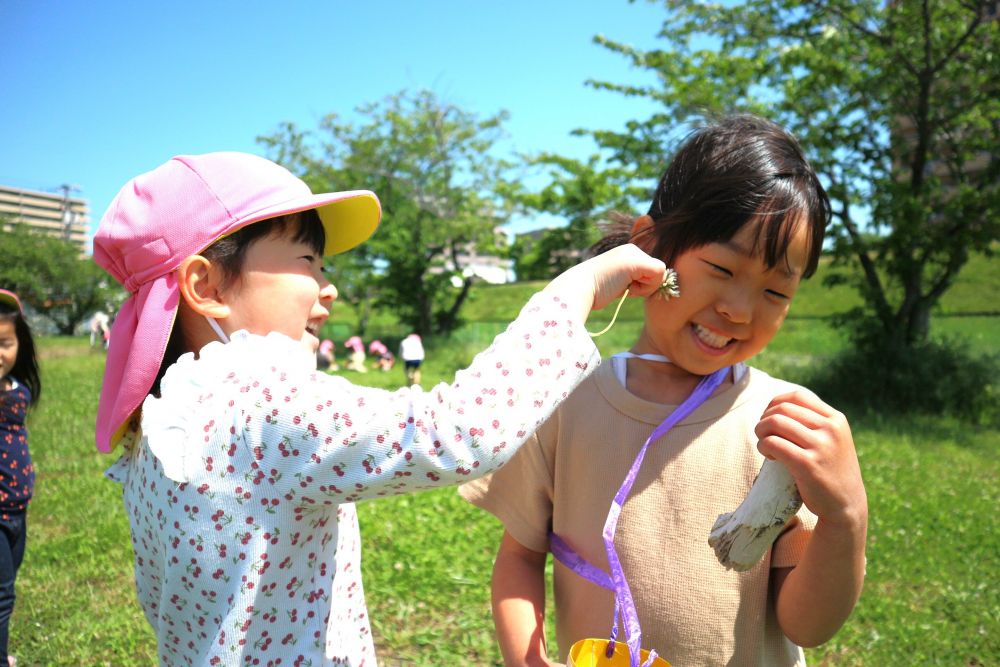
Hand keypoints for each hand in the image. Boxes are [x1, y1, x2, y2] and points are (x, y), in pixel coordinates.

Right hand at [546, 244, 667, 316]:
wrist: (578, 289)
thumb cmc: (594, 291)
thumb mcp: (617, 281)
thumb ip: (633, 279)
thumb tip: (658, 282)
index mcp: (626, 253)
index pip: (650, 270)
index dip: (642, 284)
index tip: (624, 287)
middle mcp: (631, 249)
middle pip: (657, 271)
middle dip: (645, 285)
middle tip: (623, 287)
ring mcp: (633, 253)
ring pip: (660, 273)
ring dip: (644, 288)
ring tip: (622, 287)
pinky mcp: (636, 262)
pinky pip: (659, 275)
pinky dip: (646, 288)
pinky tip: (626, 287)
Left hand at [754, 390, 867, 530]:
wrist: (846, 505)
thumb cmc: (832, 470)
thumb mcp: (832, 439)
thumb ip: (813, 422)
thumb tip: (775, 406)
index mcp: (836, 419)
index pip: (798, 396)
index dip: (776, 402)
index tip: (770, 416)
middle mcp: (830, 429)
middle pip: (783, 409)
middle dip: (765, 419)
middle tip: (763, 434)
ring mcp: (820, 446)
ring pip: (775, 422)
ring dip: (761, 432)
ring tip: (765, 444)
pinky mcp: (807, 464)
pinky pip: (773, 443)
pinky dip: (763, 446)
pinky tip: (768, 455)